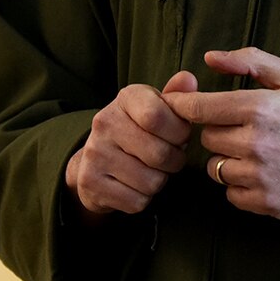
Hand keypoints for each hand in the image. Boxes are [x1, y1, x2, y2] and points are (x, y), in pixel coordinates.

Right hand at [64, 71, 197, 219]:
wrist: (94, 160)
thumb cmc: (138, 130)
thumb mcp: (157, 107)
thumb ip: (177, 96)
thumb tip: (189, 79)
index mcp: (126, 98)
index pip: (158, 117)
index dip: (180, 133)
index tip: (180, 136)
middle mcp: (104, 122)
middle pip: (160, 154)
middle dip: (175, 161)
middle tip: (169, 158)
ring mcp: (94, 153)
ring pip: (151, 182)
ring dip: (159, 181)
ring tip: (150, 170)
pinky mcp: (90, 183)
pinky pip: (137, 201)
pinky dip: (143, 198)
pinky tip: (134, 185)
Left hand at [164, 48, 279, 220]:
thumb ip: (251, 62)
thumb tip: (210, 58)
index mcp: (261, 108)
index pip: (200, 108)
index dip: (185, 105)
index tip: (181, 105)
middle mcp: (255, 143)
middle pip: (207, 138)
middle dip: (221, 131)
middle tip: (246, 128)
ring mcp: (260, 176)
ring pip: (216, 168)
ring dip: (229, 159)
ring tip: (256, 153)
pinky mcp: (267, 203)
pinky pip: (231, 194)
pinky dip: (240, 185)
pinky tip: (262, 174)